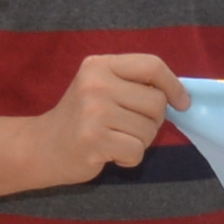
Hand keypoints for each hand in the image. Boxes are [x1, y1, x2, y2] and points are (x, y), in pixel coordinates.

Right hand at [38, 53, 188, 183]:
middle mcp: (96, 84)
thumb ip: (134, 85)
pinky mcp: (94, 140)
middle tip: (130, 127)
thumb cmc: (80, 118)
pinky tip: (110, 153)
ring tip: (115, 139)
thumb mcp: (101, 88)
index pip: (151, 65)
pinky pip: (137, 151)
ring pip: (149, 130)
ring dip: (139, 141)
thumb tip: (181, 96)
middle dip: (153, 120)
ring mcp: (94, 112)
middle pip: (156, 102)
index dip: (173, 85)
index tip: (182, 102)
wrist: (42, 147)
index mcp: (100, 65)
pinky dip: (129, 158)